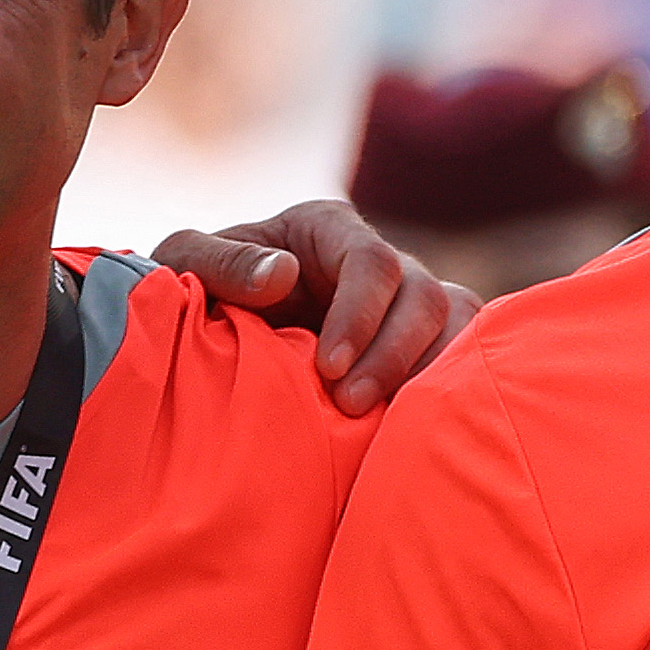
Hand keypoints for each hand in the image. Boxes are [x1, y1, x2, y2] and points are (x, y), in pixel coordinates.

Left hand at [151, 203, 472, 412]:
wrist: (213, 340)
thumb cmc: (196, 294)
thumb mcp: (186, 264)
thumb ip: (221, 262)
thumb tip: (283, 275)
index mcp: (328, 228)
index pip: (373, 261)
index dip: (361, 315)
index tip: (328, 367)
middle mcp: (382, 260)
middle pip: (424, 295)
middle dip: (393, 355)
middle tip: (351, 405)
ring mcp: (410, 301)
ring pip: (457, 322)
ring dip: (425, 373)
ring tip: (380, 418)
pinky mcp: (426, 340)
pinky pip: (463, 353)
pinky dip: (444, 385)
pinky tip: (405, 420)